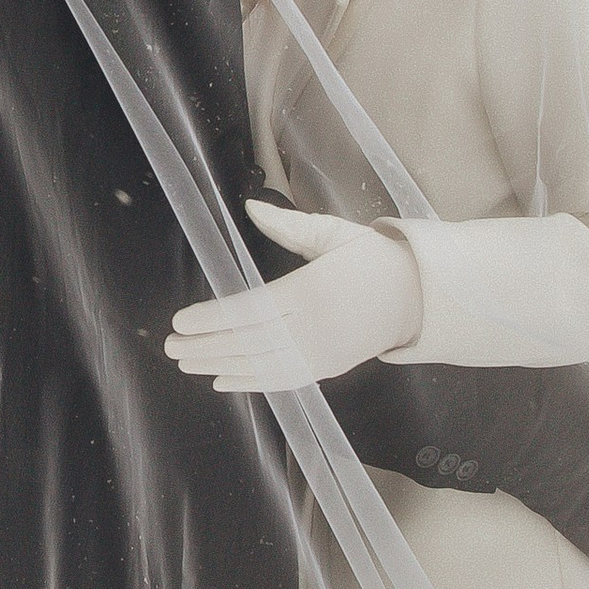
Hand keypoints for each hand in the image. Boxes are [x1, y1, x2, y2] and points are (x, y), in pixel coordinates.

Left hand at [166, 200, 424, 393]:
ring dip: (219, 365)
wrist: (418, 296)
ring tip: (186, 362)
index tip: (180, 321)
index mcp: (311, 290)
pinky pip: (281, 380)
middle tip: (170, 346)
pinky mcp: (327, 370)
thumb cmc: (372, 258)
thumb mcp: (334, 233)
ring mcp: (322, 354)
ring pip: (260, 364)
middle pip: (248, 342)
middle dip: (205, 346)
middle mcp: (314, 328)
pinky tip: (221, 380)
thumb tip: (251, 206)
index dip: (212, 318)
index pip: (250, 310)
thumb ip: (289, 225)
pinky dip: (249, 382)